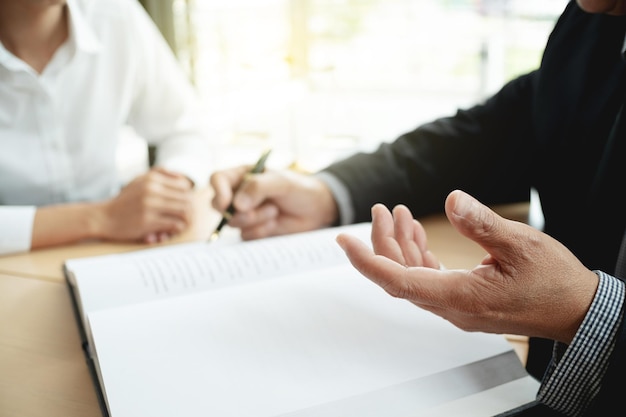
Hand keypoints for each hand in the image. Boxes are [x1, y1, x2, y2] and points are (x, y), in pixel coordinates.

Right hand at [98, 167, 194, 242]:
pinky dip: (176, 230)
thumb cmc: (125, 200)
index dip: (189, 196)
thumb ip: (160, 173)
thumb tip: (182, 176)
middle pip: (187, 199)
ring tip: (180, 225)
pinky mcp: (147, 221)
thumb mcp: (139, 180)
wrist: (103, 217)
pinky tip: (169, 232)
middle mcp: (152, 190)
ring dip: (186, 221)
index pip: (184, 185)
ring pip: (184, 212)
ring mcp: (150, 205)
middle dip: (190, 210)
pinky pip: (174, 225)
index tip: (184, 205)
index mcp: (152, 179)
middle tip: (186, 218)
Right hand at [210, 166, 338, 239]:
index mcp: (242, 176)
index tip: (227, 204)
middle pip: (218, 205)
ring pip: (234, 223)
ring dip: (255, 220)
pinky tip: (275, 223)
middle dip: (237, 212)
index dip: (218, 191)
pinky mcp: (252, 230)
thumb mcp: (281, 182)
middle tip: (253, 213)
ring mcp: (245, 213)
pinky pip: (246, 236)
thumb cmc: (299, 189)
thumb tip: (237, 204)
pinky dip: (261, 231)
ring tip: (274, 211)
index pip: (218, 179)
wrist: (316, 209)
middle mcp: (239, 194)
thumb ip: (258, 187)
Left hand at [336, 190, 598, 343]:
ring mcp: (455, 305)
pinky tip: (415, 232)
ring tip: (397, 213)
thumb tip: (451, 200)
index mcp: (460, 297)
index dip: (366, 261)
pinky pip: (427, 277)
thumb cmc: (553, 283)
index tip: (343, 241)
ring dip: (400, 244)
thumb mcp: (522, 245)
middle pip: (399, 275)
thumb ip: (482, 223)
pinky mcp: (462, 298)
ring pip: (411, 275)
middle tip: (381, 208)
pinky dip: (417, 253)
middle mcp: (451, 306)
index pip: (397, 281)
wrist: (575, 310)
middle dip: (383, 241)